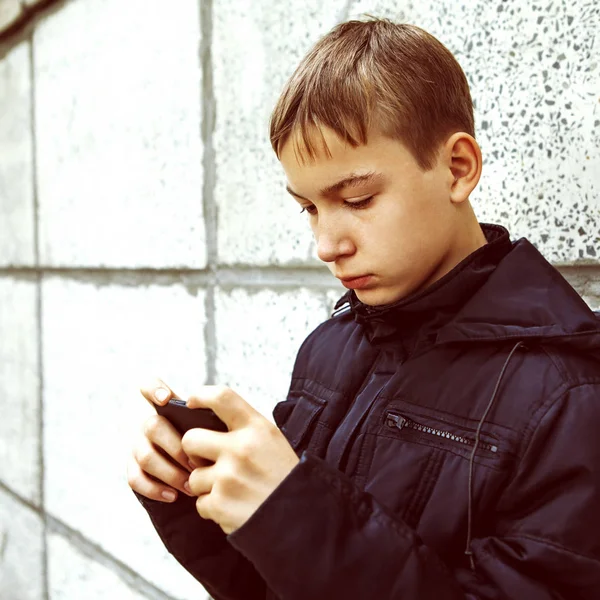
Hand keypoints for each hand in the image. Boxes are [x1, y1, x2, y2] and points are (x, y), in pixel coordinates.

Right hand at [127, 379, 205, 501]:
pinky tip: (173, 495)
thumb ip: (207, 422)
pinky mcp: (131, 467)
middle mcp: (146, 422)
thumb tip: (218, 425)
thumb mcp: (208, 427)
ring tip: (192, 484)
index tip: (167, 399)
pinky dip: (155, 489)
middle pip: (153, 426)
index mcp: (164, 408)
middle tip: (198, 464)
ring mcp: (136, 444)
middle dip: (177, 448)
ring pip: (145, 455)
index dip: (153, 389)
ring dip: (170, 472)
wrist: (194, 472)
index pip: (149, 387)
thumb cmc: (206, 443)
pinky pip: (135, 478)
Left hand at [182, 385, 299, 534]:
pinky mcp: (220, 504)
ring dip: (207, 486)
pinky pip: (200, 503)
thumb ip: (244, 431)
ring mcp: (228, 477)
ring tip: (233, 490)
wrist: (303, 520)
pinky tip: (235, 506)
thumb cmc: (284, 478)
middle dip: (193, 452)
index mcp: (257, 428)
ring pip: (193, 476)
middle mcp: (240, 448)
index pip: (222, 397)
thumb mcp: (273, 442)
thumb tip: (206, 424)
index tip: (191, 401)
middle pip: (190, 439)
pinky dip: (214, 508)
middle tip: (206, 461)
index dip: (201, 395)